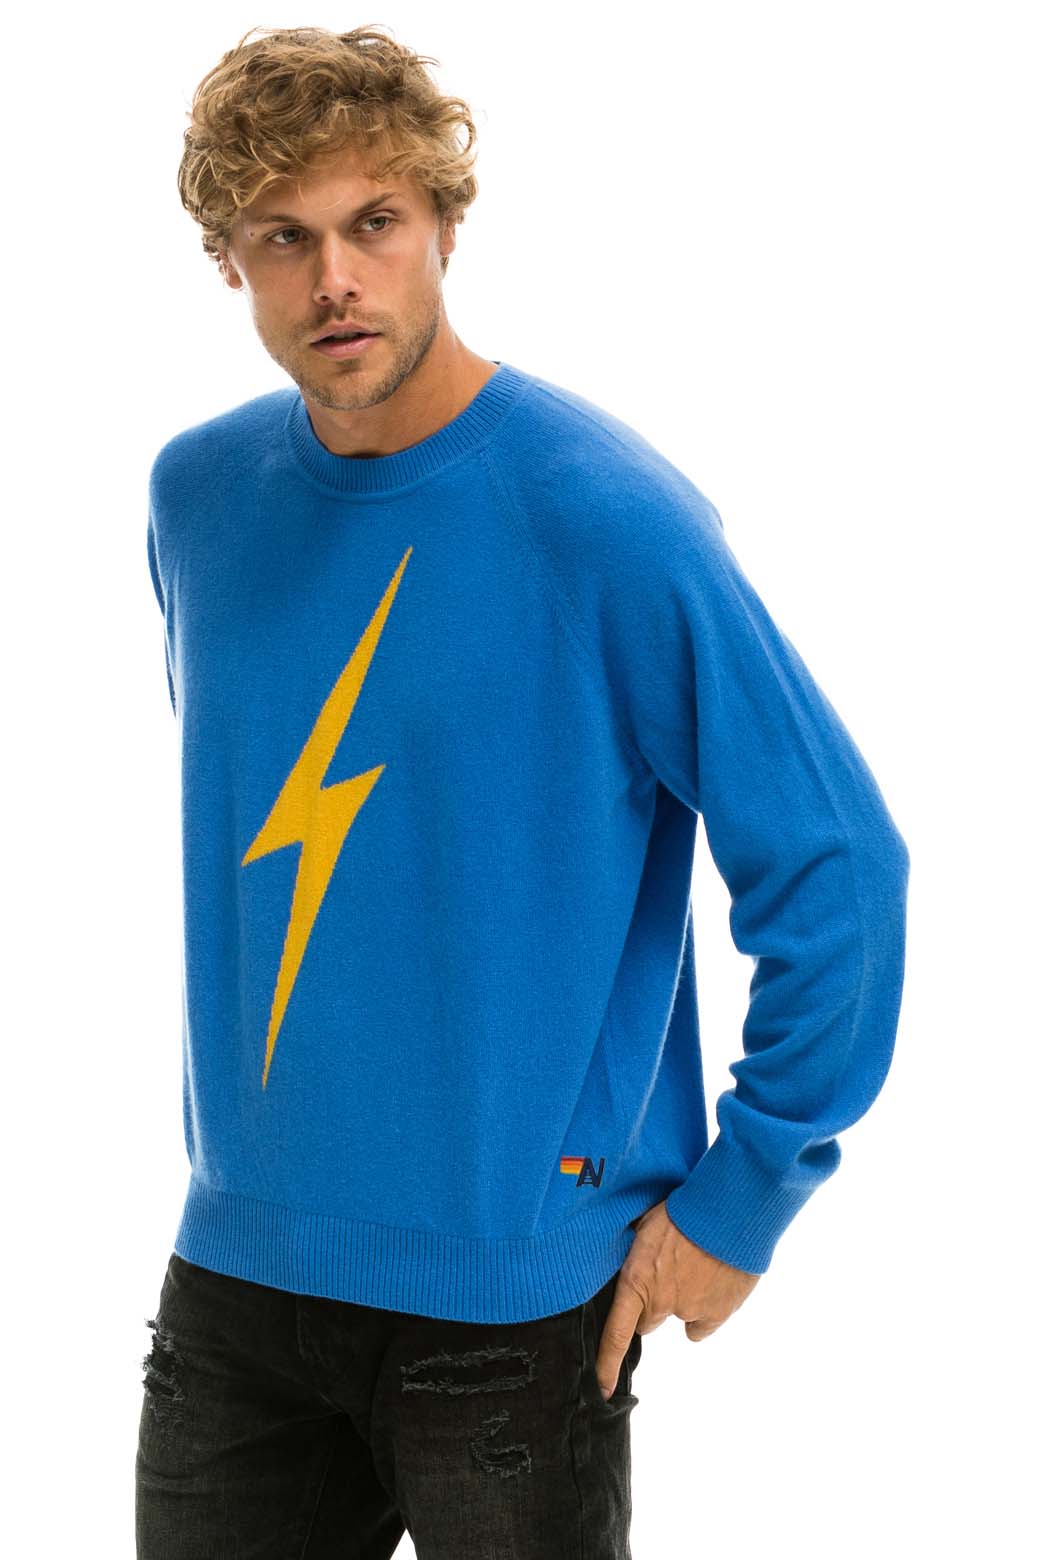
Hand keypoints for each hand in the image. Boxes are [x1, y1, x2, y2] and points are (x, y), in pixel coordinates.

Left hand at [596, 1198, 761, 1398]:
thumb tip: (626, 1250)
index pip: (616, 1334)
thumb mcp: (646, 1220)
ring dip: (681, 1300)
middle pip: (648, 1320)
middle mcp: (662, 1302)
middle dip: (651, 1304)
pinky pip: (703, 1323)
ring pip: (679, 1317)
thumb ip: (634, 1247)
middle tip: (664, 1272)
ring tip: (694, 1268)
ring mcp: (691, 1310)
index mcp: (637, 1280)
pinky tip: (712, 1283)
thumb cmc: (685, 1207)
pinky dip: (706, 1310)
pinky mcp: (719, 1312)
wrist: (730, 1211)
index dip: (606, 1364)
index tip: (604, 1389)